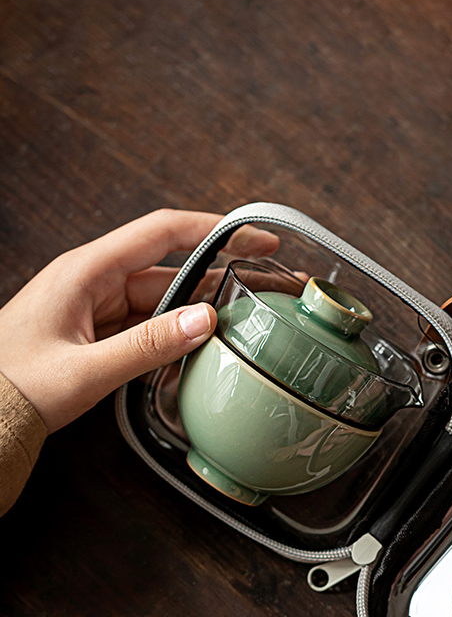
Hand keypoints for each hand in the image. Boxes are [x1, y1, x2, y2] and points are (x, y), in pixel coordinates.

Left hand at [0, 209, 277, 430]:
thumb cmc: (14, 386)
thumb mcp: (87, 370)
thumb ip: (149, 346)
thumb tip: (205, 321)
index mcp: (85, 272)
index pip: (162, 233)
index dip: (215, 230)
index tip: (255, 238)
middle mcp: (92, 281)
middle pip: (168, 269)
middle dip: (216, 279)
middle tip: (261, 291)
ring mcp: (93, 306)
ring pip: (159, 300)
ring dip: (194, 313)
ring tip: (237, 327)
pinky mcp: (94, 330)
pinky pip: (144, 324)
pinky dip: (171, 335)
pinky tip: (193, 352)